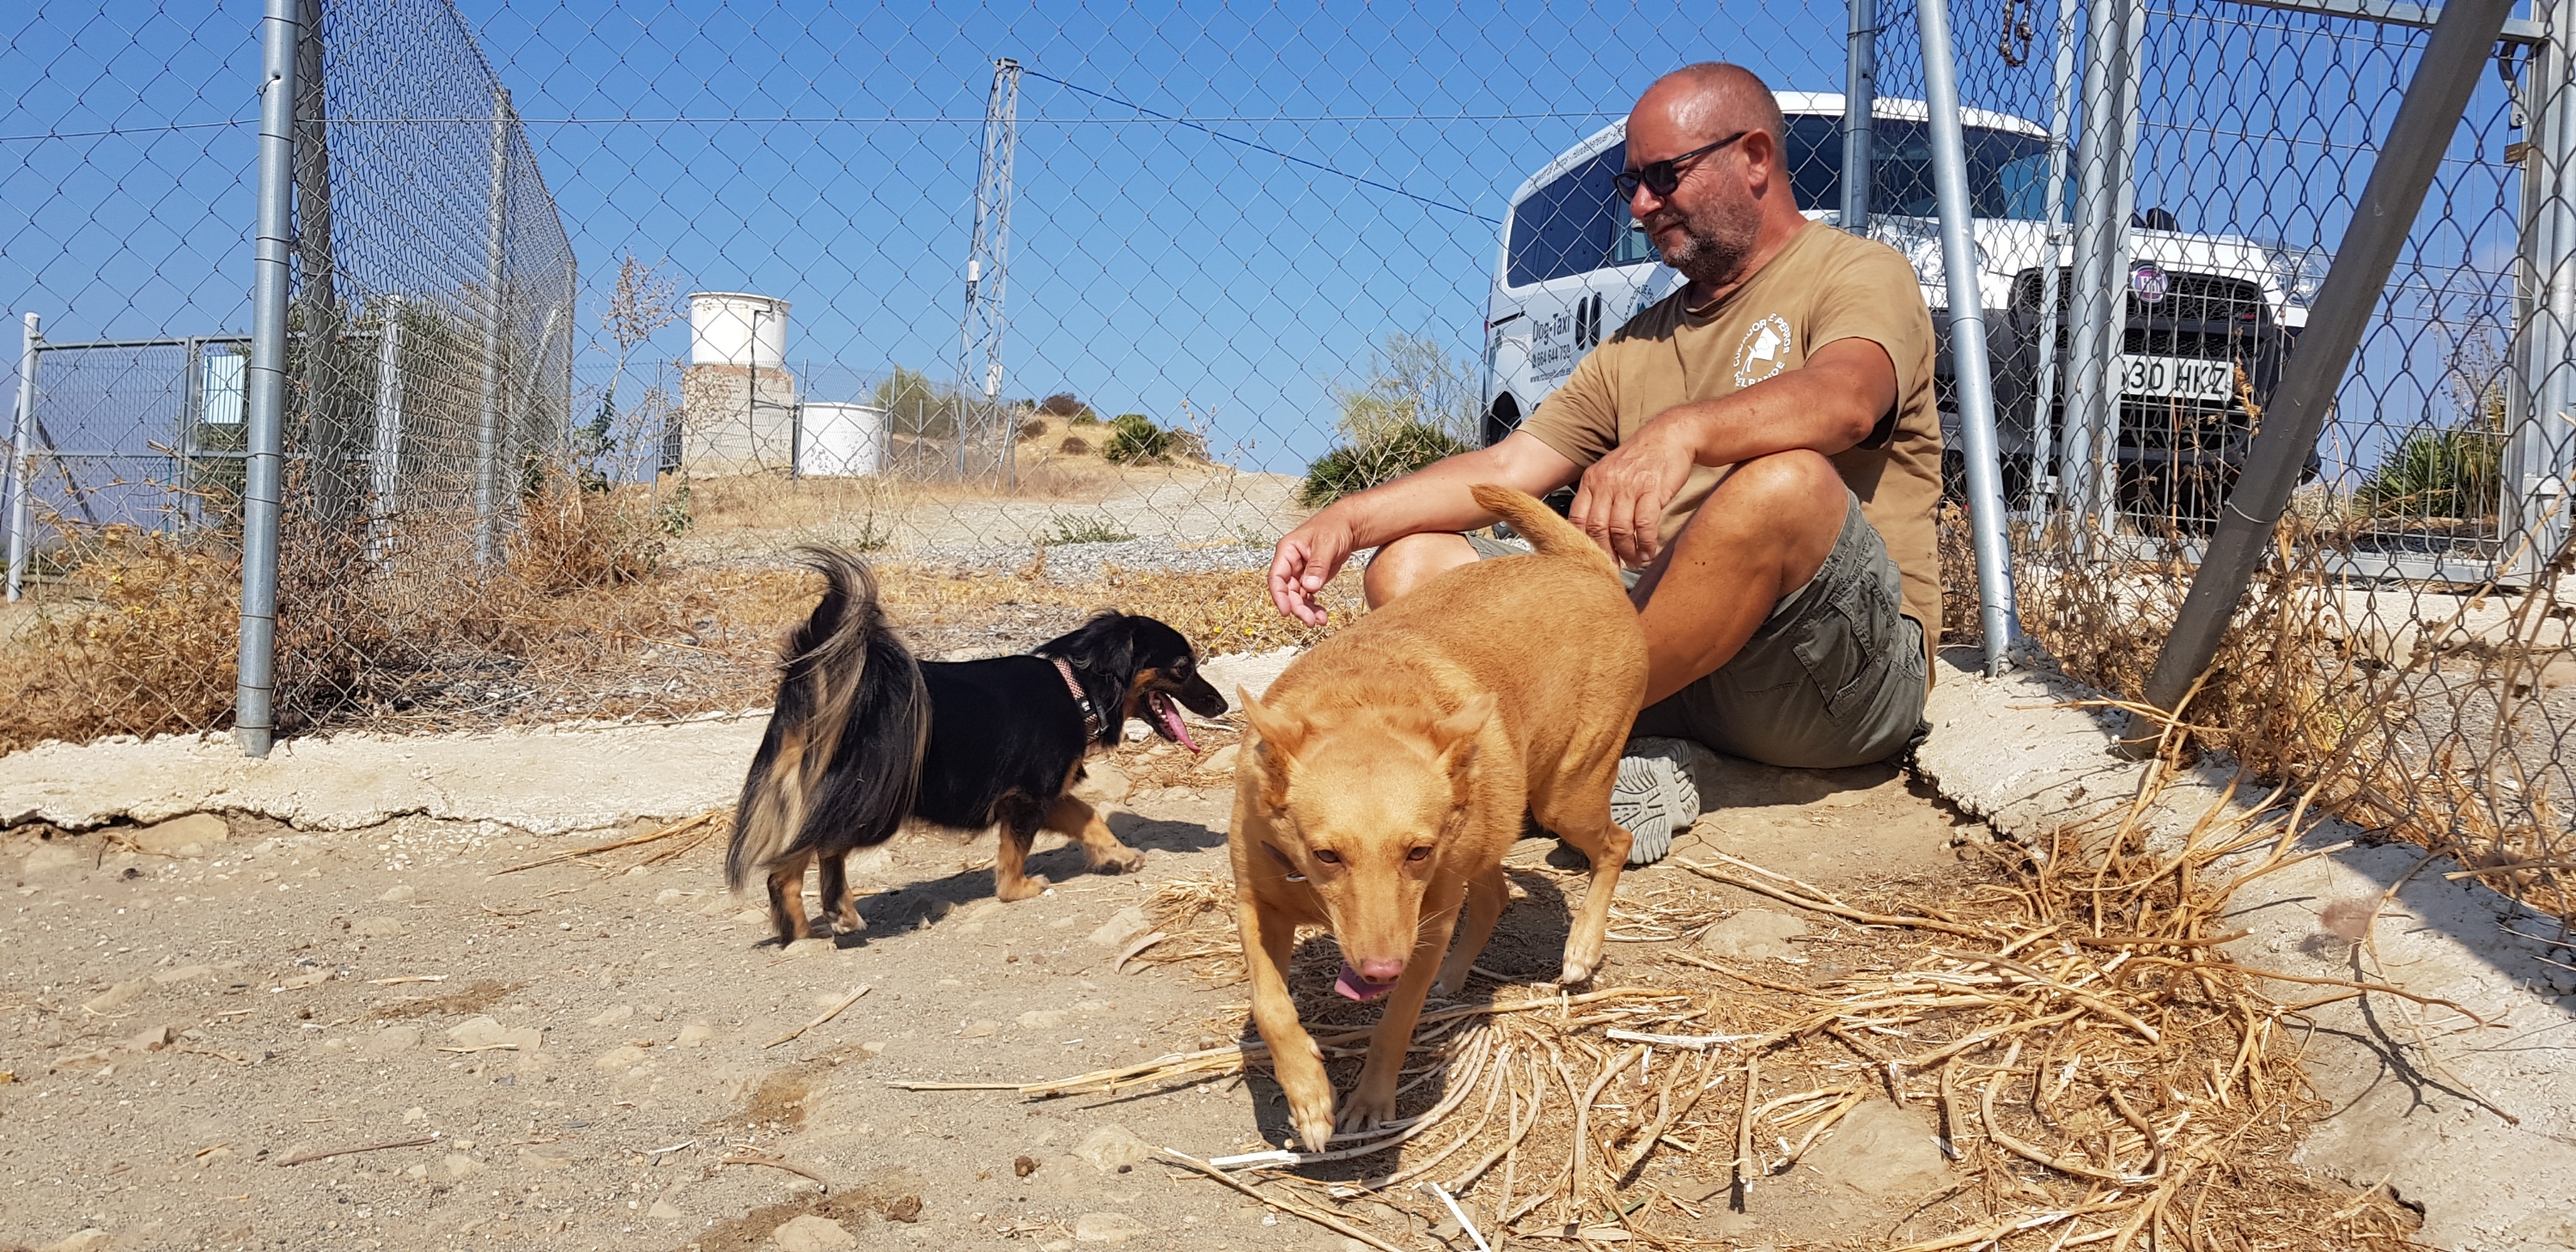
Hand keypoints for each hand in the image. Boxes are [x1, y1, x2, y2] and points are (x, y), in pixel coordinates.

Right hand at [1269, 515, 1354, 625]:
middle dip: (1297, 607)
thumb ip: (1317, 565)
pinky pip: (1307, 596)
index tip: (1286, 611)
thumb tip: (1309, 587)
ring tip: (1320, 621)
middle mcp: (1290, 563)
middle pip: (1287, 591)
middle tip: (1310, 621)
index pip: (1276, 577)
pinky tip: (1321, 615)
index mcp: (1287, 551)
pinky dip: (1313, 607)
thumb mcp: (1327, 544)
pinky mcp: (1310, 578)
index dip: (1279, 596)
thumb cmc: (1334, 527)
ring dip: (1306, 610)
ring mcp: (1299, 572)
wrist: (1348, 526)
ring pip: (1297, 597)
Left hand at [1571, 421, 1694, 566]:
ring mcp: (1628, 486)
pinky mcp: (1652, 490)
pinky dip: (1646, 543)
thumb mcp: (1611, 472)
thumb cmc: (1642, 458)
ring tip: (1635, 561)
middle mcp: (1606, 483)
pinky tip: (1649, 551)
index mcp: (1592, 480)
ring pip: (1620, 529)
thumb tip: (1593, 533)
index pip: (1577, 518)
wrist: (1670, 435)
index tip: (1590, 559)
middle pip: (1597, 528)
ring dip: (1628, 551)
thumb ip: (1599, 498)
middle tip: (1614, 567)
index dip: (1583, 544)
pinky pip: (1644, 525)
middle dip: (1605, 553)